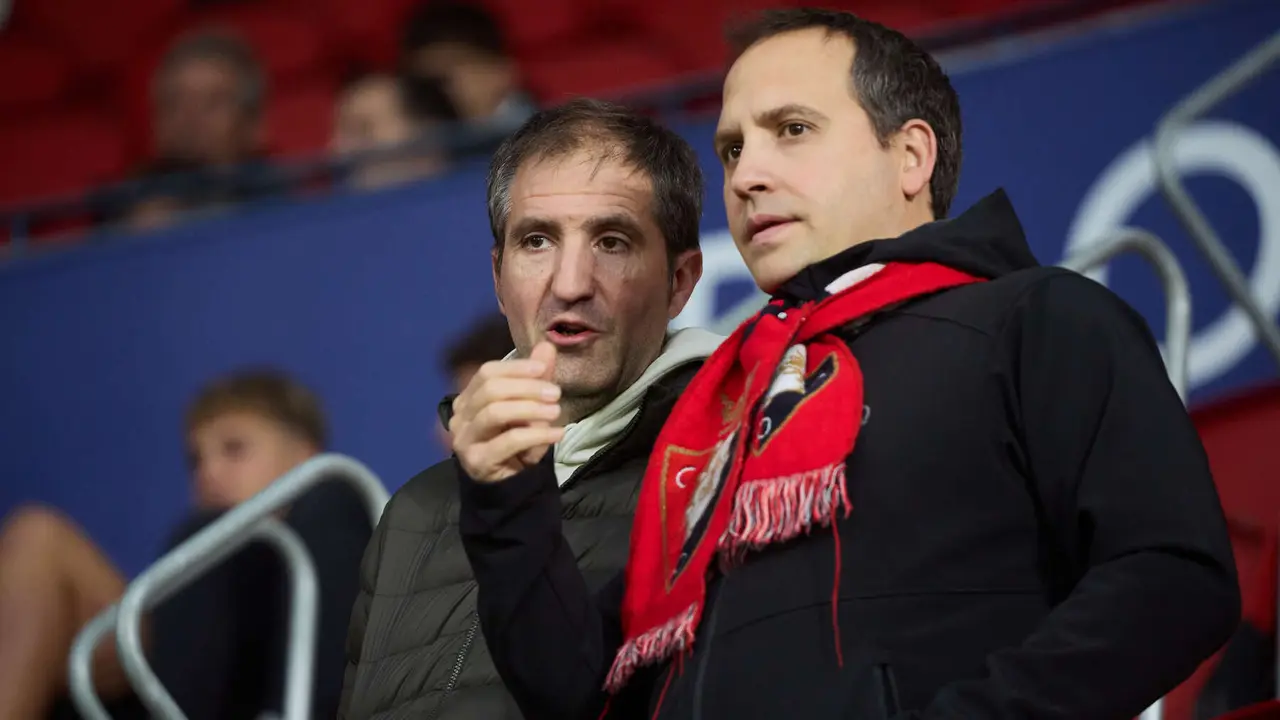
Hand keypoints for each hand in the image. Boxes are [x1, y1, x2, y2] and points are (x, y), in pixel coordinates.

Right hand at [450, 342, 563, 482]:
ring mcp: (464, 439)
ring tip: (556, 411)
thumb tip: (548, 346)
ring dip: (530, 408)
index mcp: (469, 398)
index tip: (543, 368)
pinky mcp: (477, 461)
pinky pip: (508, 441)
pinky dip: (536, 434)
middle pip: (490, 389)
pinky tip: (556, 433)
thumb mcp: (530, 407)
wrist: (509, 485)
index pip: (486, 372)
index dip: (515, 367)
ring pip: (495, 413)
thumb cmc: (517, 443)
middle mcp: (460, 417)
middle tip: (556, 393)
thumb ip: (536, 378)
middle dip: (526, 387)